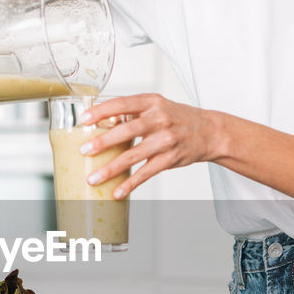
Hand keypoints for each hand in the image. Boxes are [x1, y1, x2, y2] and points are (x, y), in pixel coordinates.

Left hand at [77, 95, 221, 198]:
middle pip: (127, 131)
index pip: (122, 103)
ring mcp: (165, 140)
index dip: (101, 111)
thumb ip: (133, 112)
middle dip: (103, 141)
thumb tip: (101, 122)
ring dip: (111, 168)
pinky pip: (146, 173)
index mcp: (151, 102)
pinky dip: (130, 184)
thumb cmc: (177, 118)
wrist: (209, 131)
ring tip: (93, 178)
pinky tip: (117, 191)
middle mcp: (159, 119)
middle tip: (84, 151)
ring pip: (133, 156)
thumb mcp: (157, 106)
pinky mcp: (170, 158)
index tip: (83, 119)